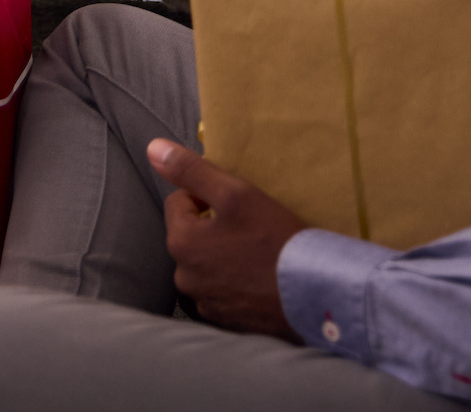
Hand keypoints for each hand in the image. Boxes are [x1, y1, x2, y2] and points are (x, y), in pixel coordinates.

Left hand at [153, 138, 306, 339]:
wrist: (316, 296)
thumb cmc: (275, 241)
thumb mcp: (235, 194)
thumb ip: (190, 170)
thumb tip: (154, 148)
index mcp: (181, 243)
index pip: (179, 203)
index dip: (205, 196)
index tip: (235, 205)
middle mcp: (185, 277)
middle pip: (191, 237)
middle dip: (212, 228)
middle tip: (249, 229)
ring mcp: (206, 303)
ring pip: (206, 265)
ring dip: (223, 257)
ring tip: (256, 255)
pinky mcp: (227, 322)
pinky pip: (223, 292)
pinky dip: (236, 283)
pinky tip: (259, 279)